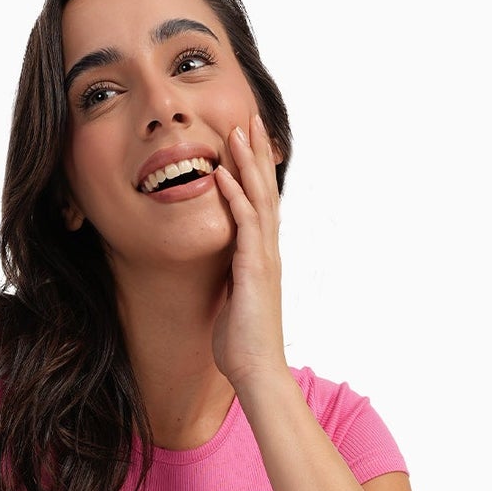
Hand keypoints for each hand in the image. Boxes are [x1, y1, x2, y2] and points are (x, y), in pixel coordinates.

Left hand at [211, 110, 286, 393]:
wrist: (256, 371)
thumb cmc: (242, 343)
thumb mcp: (233, 301)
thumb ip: (231, 279)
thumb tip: (224, 272)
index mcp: (262, 257)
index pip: (261, 203)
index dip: (255, 171)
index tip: (246, 142)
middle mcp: (268, 251)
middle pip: (265, 191)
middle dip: (257, 154)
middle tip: (250, 119)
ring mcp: (264, 258)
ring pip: (259, 199)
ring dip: (248, 164)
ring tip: (238, 131)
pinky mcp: (254, 269)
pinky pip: (245, 225)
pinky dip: (234, 197)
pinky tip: (223, 175)